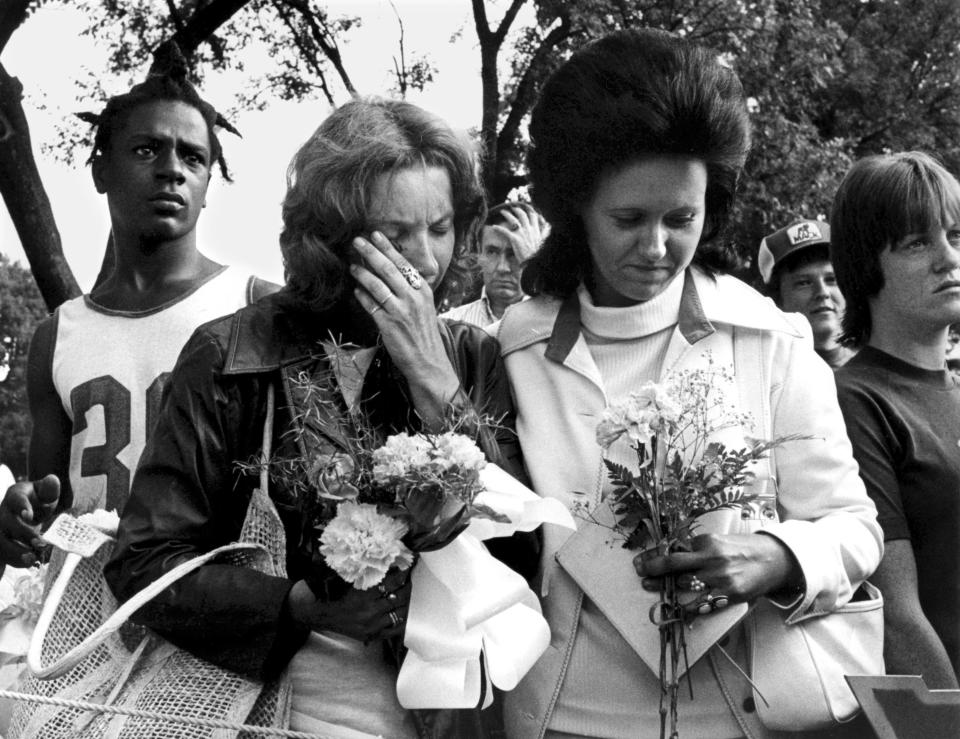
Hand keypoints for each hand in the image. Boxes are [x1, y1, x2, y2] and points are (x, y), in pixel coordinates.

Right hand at [0, 474, 59, 566]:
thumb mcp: (46, 493)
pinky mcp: (0, 543)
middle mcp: (3, 511)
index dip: (21, 506)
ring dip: (15, 552)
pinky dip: (13, 560)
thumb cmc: (38, 500)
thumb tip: (52, 479)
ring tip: (33, 559)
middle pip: (5, 522)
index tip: (29, 515)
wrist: (29, 511)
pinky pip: (1, 554)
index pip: (16, 498)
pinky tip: (28, 563)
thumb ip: (50, 488)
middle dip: (22, 534)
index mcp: (16, 494)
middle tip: (40, 543)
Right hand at [288, 568, 411, 642]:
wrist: (326, 618)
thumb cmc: (339, 596)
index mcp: (363, 596)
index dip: (401, 575)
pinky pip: (395, 630)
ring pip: (399, 614)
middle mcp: (369, 612)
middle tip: (413, 581)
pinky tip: (406, 613)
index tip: (408, 568)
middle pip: (398, 598)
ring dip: (407, 603)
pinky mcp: (373, 636)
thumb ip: (368, 575)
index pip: (389, 583)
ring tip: (412, 595)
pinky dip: (402, 621)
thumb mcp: (352, 583)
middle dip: (408, 588)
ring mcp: (372, 626)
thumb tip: (389, 562)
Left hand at [350, 232, 459, 424]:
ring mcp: (400, 311)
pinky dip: (362, 296)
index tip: (376, 234)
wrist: (429, 362)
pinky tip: (355, 290)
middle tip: (357, 240)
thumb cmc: (424, 335)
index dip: (388, 248)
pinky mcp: (388, 325)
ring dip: (362, 273)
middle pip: (388, 269)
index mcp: (423, 291)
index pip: (403, 263)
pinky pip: (371, 306)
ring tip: (352, 264)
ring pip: (377, 285)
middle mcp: (413, 298)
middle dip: (371, 252)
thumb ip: (411, 290)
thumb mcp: (424, 307)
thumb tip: (394, 272)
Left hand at [490, 204, 548, 262]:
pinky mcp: (515, 239)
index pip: (533, 216)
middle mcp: (529, 229)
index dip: (528, 210)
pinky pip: (505, 231)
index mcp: (535, 230)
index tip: (525, 207)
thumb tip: (548, 226)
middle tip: (511, 207)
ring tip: (502, 211)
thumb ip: (544, 232)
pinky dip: (499, 228)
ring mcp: (521, 233)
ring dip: (507, 214)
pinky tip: (493, 226)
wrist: (532, 261)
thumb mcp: (543, 241)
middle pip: (522, 215)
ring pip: (513, 220)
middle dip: (516, 210)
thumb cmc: (536, 253)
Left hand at [634, 533, 802, 613]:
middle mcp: (712, 558)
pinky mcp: (729, 594)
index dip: (654, 555)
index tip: (641, 561)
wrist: (774, 560)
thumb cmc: (742, 550)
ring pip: (684, 586)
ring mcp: (720, 578)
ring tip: (651, 590)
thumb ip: (696, 549)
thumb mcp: (718, 542)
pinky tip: (674, 610)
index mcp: (707, 542)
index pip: (674, 549)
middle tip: (640, 573)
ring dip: (665, 589)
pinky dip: (686, 609)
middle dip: (653, 570)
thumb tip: (668, 555)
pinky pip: (702, 604)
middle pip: (674, 565)